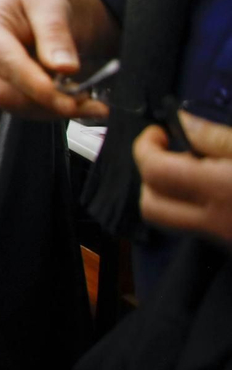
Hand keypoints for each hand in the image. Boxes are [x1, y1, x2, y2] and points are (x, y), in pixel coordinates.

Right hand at [0, 0, 111, 121]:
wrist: (26, 2)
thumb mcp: (49, 4)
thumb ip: (55, 33)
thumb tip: (65, 68)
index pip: (6, 63)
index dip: (37, 86)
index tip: (71, 100)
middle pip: (3, 92)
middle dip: (47, 103)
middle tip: (87, 104)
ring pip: (11, 105)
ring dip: (50, 110)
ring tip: (87, 102)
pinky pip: (17, 108)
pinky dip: (46, 109)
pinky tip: (71, 101)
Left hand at [134, 111, 231, 248]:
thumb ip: (216, 138)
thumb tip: (182, 121)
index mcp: (220, 190)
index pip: (155, 172)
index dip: (146, 147)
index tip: (158, 133)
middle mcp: (214, 222)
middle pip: (150, 205)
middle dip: (148, 176)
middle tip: (169, 153)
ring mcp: (221, 240)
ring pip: (168, 221)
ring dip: (167, 193)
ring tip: (196, 169)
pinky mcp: (228, 247)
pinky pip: (193, 227)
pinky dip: (190, 206)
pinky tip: (212, 189)